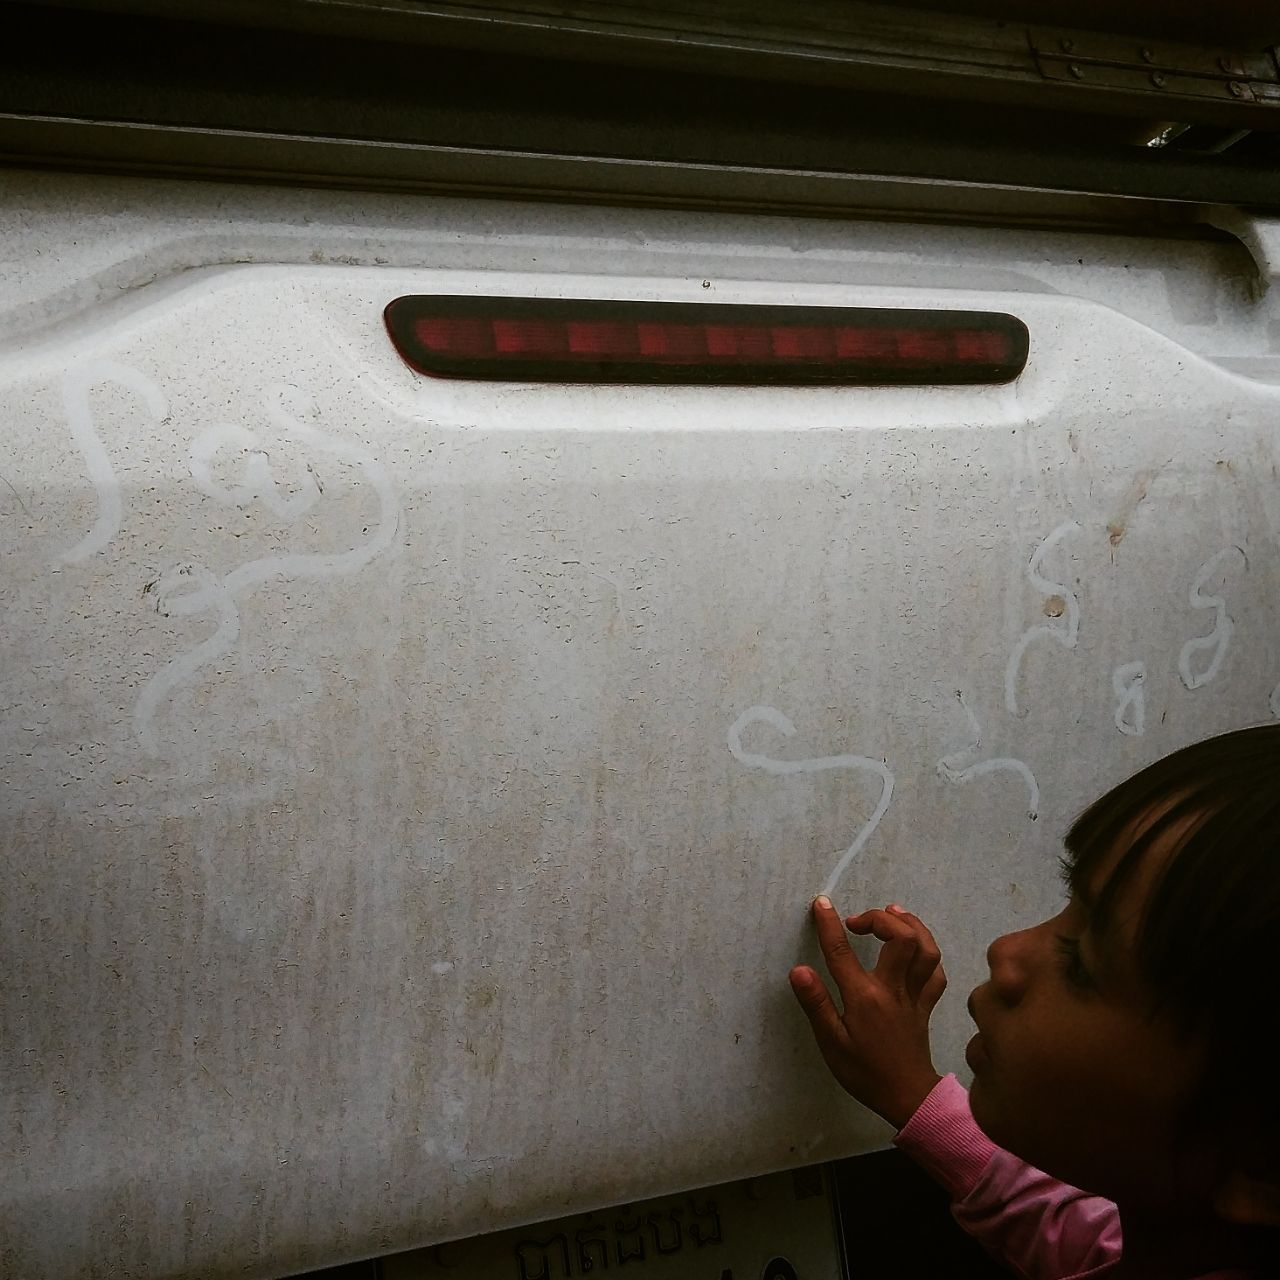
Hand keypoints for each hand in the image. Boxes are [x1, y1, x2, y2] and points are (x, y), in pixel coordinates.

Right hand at [789, 896, 945, 1129]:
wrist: (907, 1098)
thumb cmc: (863, 1072)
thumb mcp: (831, 1043)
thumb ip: (816, 1004)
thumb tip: (798, 970)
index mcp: (865, 997)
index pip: (843, 952)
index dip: (829, 924)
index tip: (821, 904)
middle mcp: (893, 989)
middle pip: (901, 938)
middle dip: (880, 918)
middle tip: (858, 921)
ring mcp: (914, 996)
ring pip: (926, 949)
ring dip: (911, 925)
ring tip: (893, 913)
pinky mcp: (926, 1005)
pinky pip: (936, 973)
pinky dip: (927, 955)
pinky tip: (915, 948)